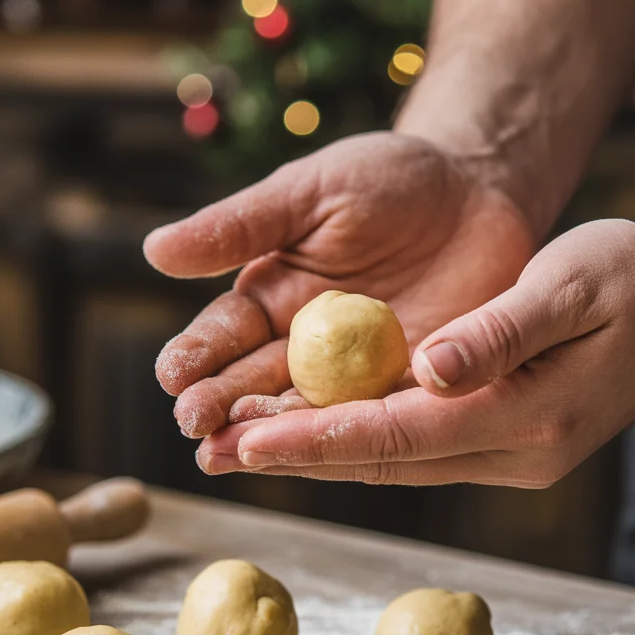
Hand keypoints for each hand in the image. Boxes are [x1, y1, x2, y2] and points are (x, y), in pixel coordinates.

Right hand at [144, 132, 533, 436]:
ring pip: (311, 414)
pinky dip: (355, 436)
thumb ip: (242, 226)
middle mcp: (307, 348)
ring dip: (275, 436)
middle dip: (224, 411)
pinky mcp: (417, 388)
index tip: (172, 378)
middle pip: (256, 388)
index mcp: (273, 300)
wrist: (480, 189)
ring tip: (237, 456)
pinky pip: (383, 418)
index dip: (197, 357)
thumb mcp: (311, 192)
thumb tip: (154, 250)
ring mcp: (360, 375)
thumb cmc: (389, 179)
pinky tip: (329, 452)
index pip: (224, 336)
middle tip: (198, 433)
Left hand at [195, 217, 634, 484]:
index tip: (246, 439)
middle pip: (386, 463)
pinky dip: (359, 442)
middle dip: (297, 458)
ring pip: (395, 462)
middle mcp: (516, 455)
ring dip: (318, 456)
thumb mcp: (575, 282)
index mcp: (531, 418)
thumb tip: (433, 369)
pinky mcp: (506, 446)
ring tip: (238, 446)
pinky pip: (418, 449)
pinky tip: (309, 431)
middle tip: (211, 451)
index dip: (320, 439)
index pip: (402, 437)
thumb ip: (503, 330)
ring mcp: (513, 459)